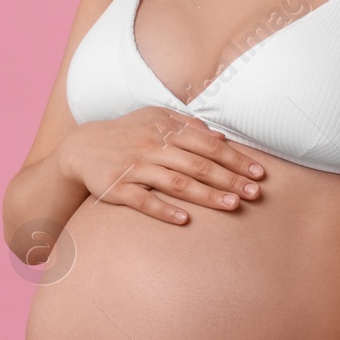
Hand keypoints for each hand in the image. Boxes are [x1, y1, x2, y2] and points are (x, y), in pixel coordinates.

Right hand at [58, 106, 264, 224]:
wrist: (82, 147)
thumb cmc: (128, 133)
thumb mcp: (156, 119)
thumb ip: (188, 126)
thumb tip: (221, 136)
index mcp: (166, 129)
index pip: (208, 145)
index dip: (235, 159)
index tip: (258, 173)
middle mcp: (153, 147)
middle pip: (198, 164)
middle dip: (229, 179)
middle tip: (254, 194)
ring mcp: (136, 167)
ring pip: (176, 182)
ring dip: (206, 195)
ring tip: (232, 206)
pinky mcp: (118, 187)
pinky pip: (144, 200)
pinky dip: (164, 209)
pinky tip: (185, 220)